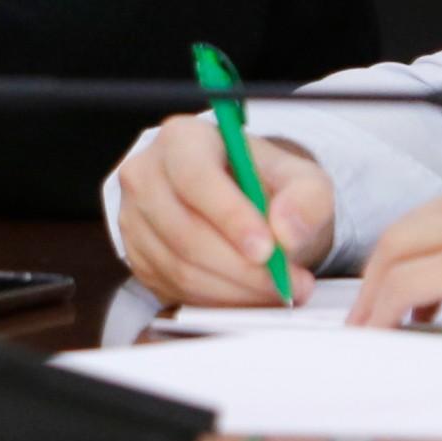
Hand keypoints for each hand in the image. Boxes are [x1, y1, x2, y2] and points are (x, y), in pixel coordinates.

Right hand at [112, 113, 335, 307]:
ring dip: (235, 290)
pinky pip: (175, 290)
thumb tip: (286, 231)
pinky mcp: (136, 256)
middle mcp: (147, 174)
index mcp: (182, 139)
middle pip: (185, 230)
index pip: (194, 176)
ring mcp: (135, 218)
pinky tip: (247, 294)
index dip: (230, 216)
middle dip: (241, 267)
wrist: (242, 204)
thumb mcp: (301, 178)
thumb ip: (306, 197)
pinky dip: (218, 301)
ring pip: (180, 268)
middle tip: (286, 282)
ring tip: (277, 290)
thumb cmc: (264, 184)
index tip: (267, 249)